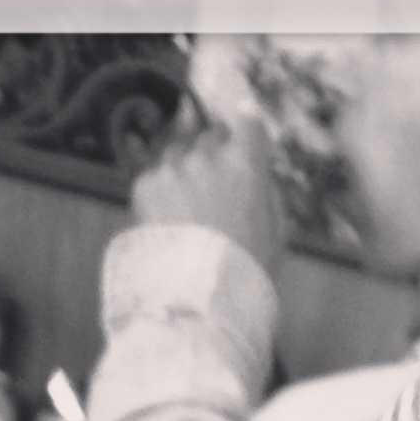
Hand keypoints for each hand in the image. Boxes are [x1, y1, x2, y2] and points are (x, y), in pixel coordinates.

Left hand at [131, 114, 285, 274]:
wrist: (199, 298)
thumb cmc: (247, 271)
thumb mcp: (275, 232)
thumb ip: (266, 193)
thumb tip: (258, 173)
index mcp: (245, 167)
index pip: (248, 123)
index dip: (247, 134)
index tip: (246, 143)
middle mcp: (206, 157)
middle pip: (210, 136)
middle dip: (214, 155)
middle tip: (216, 188)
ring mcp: (172, 168)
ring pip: (179, 154)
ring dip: (185, 173)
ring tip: (191, 214)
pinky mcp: (144, 184)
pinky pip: (156, 178)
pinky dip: (162, 195)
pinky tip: (171, 226)